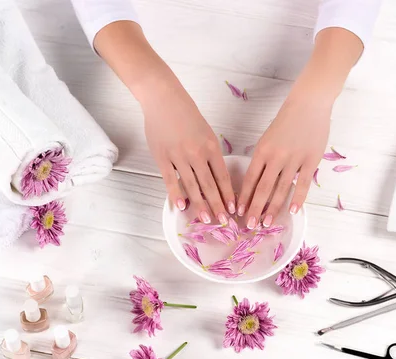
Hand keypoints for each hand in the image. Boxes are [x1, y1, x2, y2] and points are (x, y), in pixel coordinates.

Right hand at [142, 84, 235, 224]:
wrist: (164, 99)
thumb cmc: (186, 115)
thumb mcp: (206, 133)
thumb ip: (210, 154)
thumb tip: (215, 177)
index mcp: (211, 147)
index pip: (222, 176)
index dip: (228, 194)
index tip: (233, 209)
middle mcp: (197, 153)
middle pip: (210, 185)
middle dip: (218, 205)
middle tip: (223, 222)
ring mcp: (179, 156)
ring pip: (192, 185)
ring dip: (200, 204)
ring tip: (206, 219)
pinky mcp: (162, 158)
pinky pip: (171, 180)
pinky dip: (176, 194)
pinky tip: (181, 206)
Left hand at [237, 98, 330, 227]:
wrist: (308, 104)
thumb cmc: (286, 122)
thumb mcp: (267, 139)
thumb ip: (262, 160)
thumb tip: (255, 184)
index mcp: (262, 151)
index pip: (249, 179)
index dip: (244, 197)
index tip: (239, 212)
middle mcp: (275, 157)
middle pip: (262, 188)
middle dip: (255, 209)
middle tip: (250, 225)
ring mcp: (294, 160)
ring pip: (281, 189)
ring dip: (272, 208)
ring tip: (266, 223)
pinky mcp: (310, 161)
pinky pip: (302, 184)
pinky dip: (297, 199)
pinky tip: (292, 211)